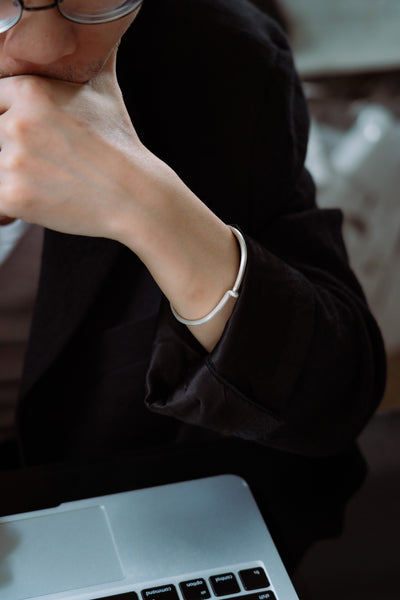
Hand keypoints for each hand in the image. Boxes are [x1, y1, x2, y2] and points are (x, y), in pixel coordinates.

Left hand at [0, 54, 239, 349]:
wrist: (136, 196)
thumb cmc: (120, 146)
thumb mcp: (105, 90)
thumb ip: (92, 58)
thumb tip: (100, 36)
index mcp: (31, 91)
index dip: (13, 119)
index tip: (37, 137)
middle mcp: (17, 123)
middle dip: (14, 148)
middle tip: (49, 161)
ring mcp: (13, 161)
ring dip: (16, 174)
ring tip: (50, 179)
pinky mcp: (12, 196)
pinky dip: (14, 202)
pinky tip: (43, 198)